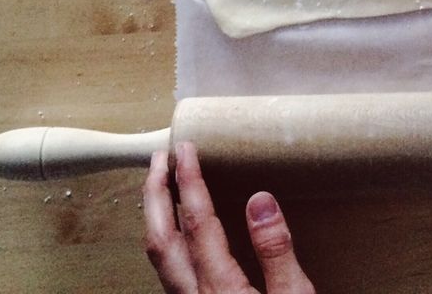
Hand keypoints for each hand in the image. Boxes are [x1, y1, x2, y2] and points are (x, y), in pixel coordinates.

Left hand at [143, 143, 313, 293]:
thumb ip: (276, 252)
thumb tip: (261, 200)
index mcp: (219, 288)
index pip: (197, 223)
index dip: (189, 181)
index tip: (186, 150)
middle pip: (160, 237)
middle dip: (155, 193)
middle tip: (159, 158)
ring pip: (159, 256)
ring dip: (155, 215)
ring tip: (161, 185)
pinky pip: (168, 269)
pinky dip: (165, 237)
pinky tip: (177, 230)